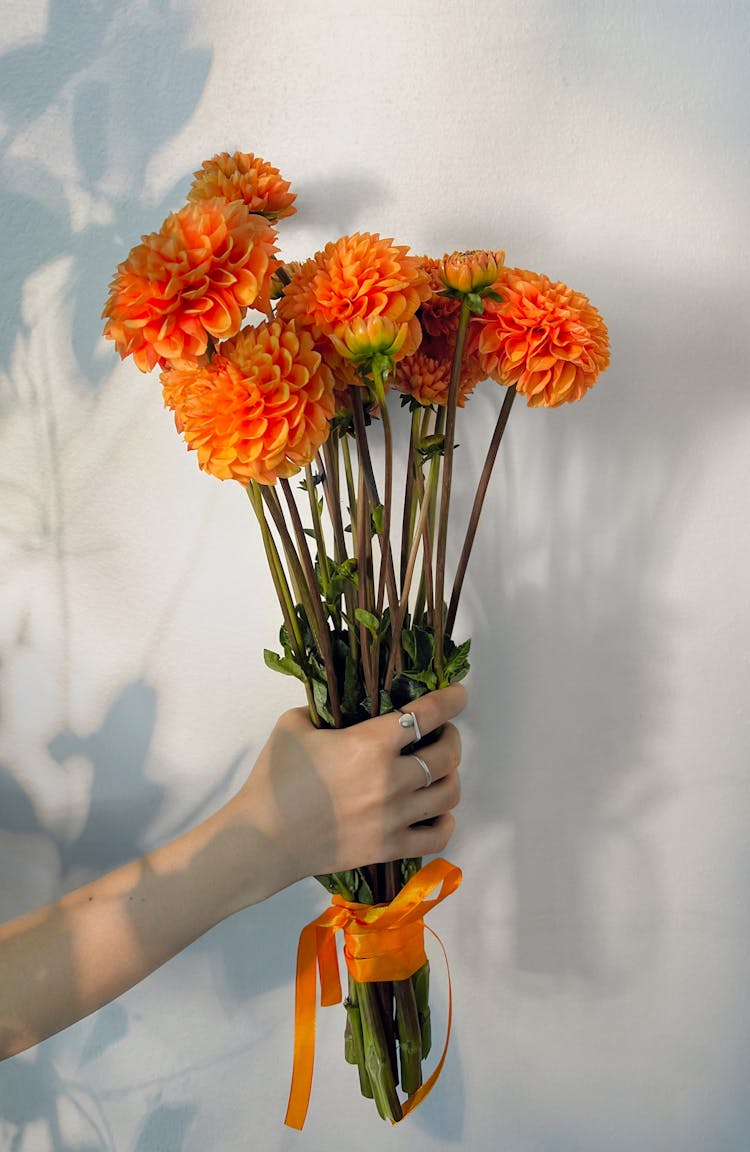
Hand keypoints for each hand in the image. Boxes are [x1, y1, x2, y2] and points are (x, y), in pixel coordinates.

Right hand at [225, 684, 466, 895]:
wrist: (262, 839)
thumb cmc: (274, 779)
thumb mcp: (293, 725)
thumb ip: (322, 710)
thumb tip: (339, 708)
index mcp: (371, 744)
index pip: (427, 714)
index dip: (451, 700)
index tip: (459, 694)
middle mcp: (392, 779)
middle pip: (448, 754)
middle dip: (452, 737)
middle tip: (442, 733)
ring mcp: (395, 818)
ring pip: (449, 793)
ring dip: (450, 776)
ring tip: (438, 770)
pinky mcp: (390, 847)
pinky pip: (438, 836)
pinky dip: (445, 821)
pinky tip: (435, 812)